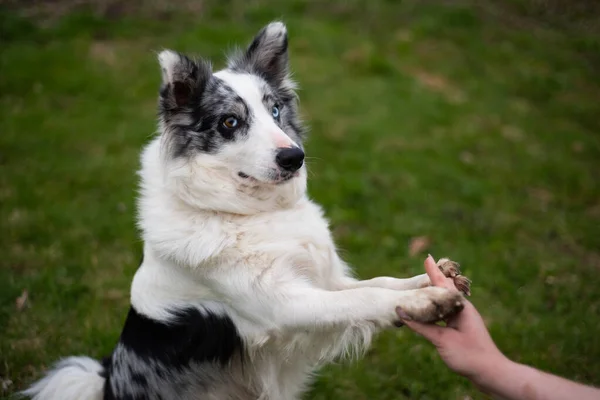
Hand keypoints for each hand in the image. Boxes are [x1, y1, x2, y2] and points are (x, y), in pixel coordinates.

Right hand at [397, 255, 504, 383]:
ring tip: (420, 287)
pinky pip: (444, 314)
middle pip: (444, 291)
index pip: (443, 285)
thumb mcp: (442, 340)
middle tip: (425, 265)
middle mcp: (462, 310)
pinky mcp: (460, 329)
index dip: (433, 272)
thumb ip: (421, 326)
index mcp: (461, 307)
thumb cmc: (469, 355)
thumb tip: (402, 313)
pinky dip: (434, 310)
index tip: (427, 258)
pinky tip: (427, 310)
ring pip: (443, 303)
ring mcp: (462, 319)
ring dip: (432, 295)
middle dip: (433, 279)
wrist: (490, 372)